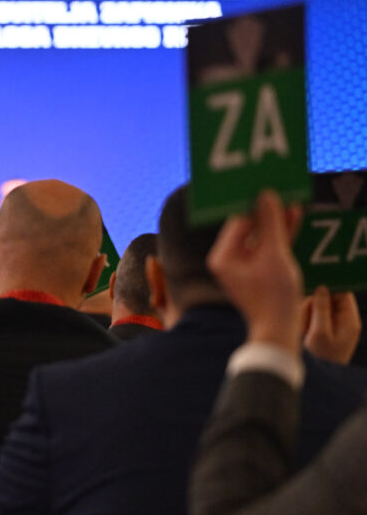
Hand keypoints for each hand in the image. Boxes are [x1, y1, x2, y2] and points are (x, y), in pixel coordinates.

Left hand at [206, 191, 302, 355]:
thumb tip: (266, 196)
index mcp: (222, 257)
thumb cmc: (273, 296)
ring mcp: (241, 266)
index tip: (264, 185)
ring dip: (275, 221)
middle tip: (276, 188)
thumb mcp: (274, 255)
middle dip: (264, 210)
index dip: (253, 202)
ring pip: (259, 236)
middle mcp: (226, 260)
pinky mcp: (255, 271)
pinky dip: (278, 236)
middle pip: (247, 227)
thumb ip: (270, 224)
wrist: (278, 330)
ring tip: (289, 200)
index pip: (237, 221)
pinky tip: (292, 218)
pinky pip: (266, 247)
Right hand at [302, 287, 361, 363]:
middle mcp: (344, 322)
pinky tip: (303, 332)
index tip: (313, 295)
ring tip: (304, 330)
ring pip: (317, 308)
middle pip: (328, 300)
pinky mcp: (323, 331)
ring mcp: (334, 327)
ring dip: (306, 315)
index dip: (328, 292)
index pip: (343, 294)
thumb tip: (322, 289)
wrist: (321, 379)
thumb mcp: (319, 333)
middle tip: (306, 320)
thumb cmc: (322, 358)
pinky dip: (305, 322)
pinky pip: (313, 318)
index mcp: (350, 321)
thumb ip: (321, 309)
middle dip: (313, 306)